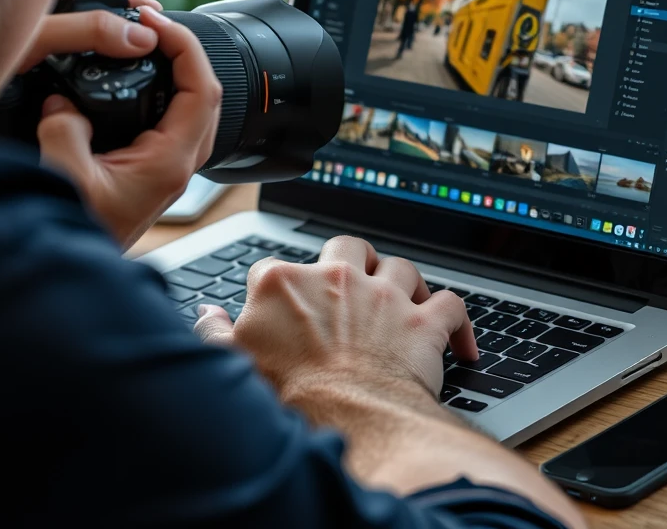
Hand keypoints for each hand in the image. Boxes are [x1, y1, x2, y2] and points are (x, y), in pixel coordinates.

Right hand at [35, 6, 221, 248]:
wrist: (73, 272)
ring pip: (194, 106)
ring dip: (178, 69)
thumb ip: (63, 129)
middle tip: (152, 24)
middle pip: (207, 92)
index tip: (155, 22)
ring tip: (146, 43)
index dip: (185, 46)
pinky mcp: (153, 169)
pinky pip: (174, 119)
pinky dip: (164, 90)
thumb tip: (61, 102)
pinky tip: (137, 78)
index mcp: (169, 161)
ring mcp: (169, 167)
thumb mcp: (64, 174)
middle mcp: (178, 164)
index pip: (202, 89)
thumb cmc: (77, 232)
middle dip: (185, 49)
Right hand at [195, 236, 477, 408]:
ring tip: (402, 303)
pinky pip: (452, 306)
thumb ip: (216, 334)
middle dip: (351, 261)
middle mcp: (337, 277)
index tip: (283, 313)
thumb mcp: (236, 363)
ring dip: (404, 283)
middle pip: (346, 247)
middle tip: (351, 284)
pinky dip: (458, 323)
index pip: (276, 267)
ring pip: (402, 267)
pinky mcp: (424, 321)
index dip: (280, 290)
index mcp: (285, 282)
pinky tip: (458, 342)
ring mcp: (383, 296)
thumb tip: (208, 316)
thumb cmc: (293, 398)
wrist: (349, 421)